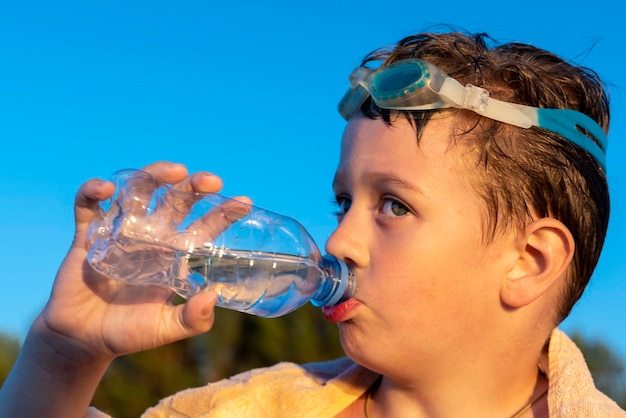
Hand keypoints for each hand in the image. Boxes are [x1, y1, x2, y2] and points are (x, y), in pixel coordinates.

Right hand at [37, 162, 224, 363]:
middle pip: (175, 200)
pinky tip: (106, 189)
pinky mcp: (87, 237)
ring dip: (155, 175)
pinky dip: (93, 192)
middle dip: (194, 186)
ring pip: (138, 192)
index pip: (203, 227)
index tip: (244, 203)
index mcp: (173, 256)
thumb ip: (191, 320)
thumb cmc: (128, 333)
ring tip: (174, 171)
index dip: (223, 213)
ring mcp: (119, 233)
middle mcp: (150, 238)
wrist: (83, 340)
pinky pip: (88, 207)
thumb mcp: (164, 329)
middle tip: (211, 182)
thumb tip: (212, 297)